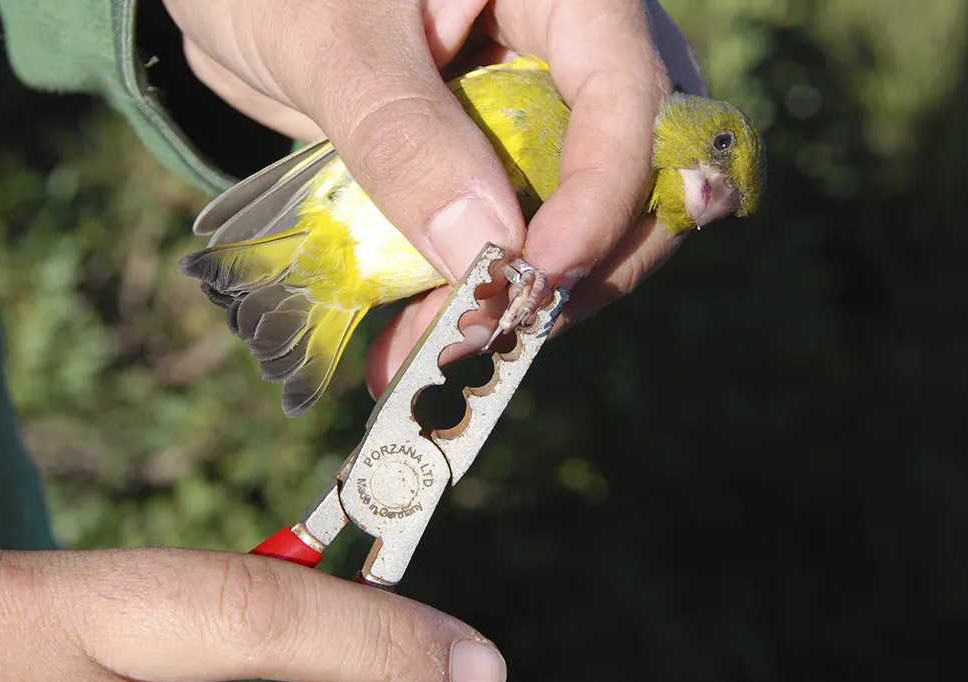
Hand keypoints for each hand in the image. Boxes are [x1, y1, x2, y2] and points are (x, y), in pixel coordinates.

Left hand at [158, 0, 706, 397]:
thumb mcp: (327, 39)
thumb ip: (402, 132)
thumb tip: (486, 246)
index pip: (627, 91)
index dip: (600, 193)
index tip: (532, 273)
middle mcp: (572, 37)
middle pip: (640, 166)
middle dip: (575, 265)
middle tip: (495, 333)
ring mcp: (541, 98)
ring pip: (580, 216)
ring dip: (514, 298)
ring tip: (431, 359)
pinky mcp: (497, 151)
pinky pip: (510, 231)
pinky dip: (466, 290)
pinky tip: (406, 345)